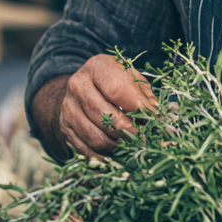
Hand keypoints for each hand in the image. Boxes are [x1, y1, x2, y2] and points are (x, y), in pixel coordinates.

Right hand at [34, 54, 155, 159]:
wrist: (84, 88)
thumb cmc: (117, 83)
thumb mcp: (133, 80)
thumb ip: (145, 97)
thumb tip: (157, 119)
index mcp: (97, 67)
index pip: (117, 89)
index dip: (137, 107)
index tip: (151, 118)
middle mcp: (78, 85)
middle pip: (105, 116)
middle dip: (128, 130)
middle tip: (143, 136)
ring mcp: (68, 107)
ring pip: (95, 137)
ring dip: (117, 145)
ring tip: (131, 142)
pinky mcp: (64, 127)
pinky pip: (86, 149)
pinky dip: (105, 154)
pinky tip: (117, 148)